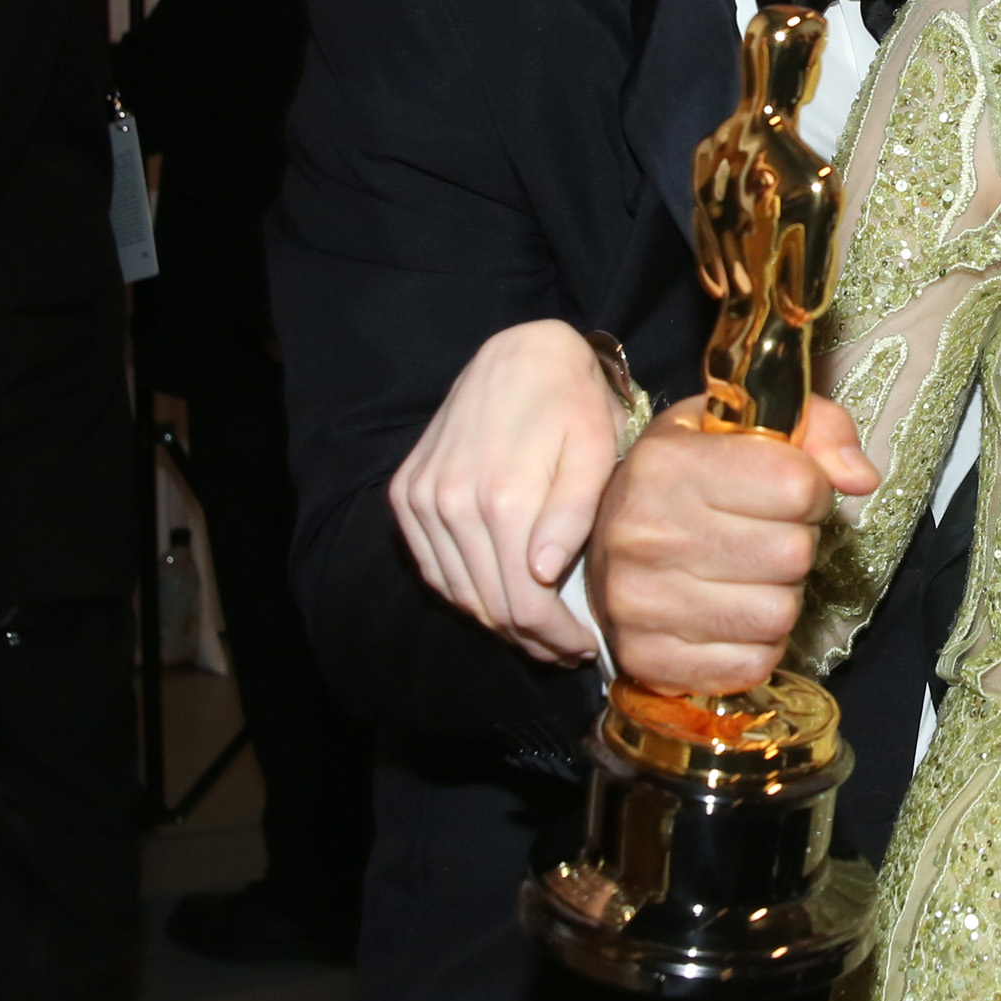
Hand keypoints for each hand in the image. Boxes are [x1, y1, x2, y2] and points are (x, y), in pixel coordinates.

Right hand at [388, 320, 633, 664]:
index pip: (522, 603)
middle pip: (487, 605)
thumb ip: (571, 513)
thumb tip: (542, 575)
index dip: (554, 636)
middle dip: (530, 636)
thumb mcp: (595, 450)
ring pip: (456, 593)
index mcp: (501, 497)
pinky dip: (463, 590)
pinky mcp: (405, 493)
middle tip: (564, 647)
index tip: (583, 647)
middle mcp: (449, 502)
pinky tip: (498, 596)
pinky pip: (431, 567)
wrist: (521, 353)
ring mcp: (420, 499)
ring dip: (495, 620)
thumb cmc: (573, 403)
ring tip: (537, 629)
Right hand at [593, 394, 878, 694]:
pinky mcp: (648, 659)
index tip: (787, 491)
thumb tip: (862, 479)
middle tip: (766, 535)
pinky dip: (757, 644)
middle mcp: (645, 533)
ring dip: (779, 595)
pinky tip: (732, 614)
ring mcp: (639, 603)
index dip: (810, 489)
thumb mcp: (739, 425)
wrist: (601, 541)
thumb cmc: (685, 477)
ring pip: (778, 614)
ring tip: (748, 573)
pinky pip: (752, 663)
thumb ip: (816, 427)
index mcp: (667, 463)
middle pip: (792, 554)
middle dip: (795, 543)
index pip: (796, 485)